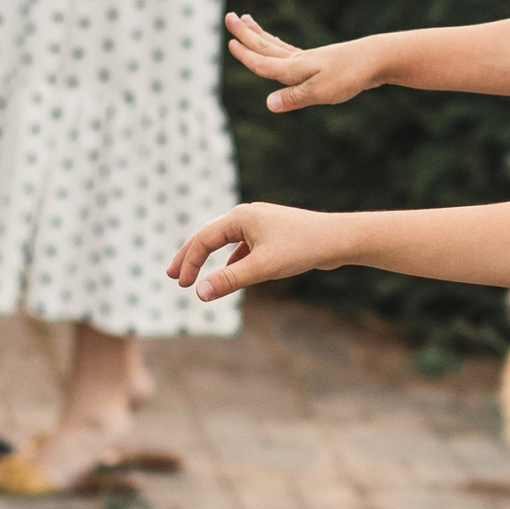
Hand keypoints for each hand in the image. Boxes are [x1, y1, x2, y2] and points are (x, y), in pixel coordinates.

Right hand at [168, 201, 329, 298]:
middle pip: (209, 235)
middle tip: (171, 275)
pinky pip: (243, 246)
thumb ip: (230, 280)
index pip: (203, 239)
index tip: (180, 285)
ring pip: (225, 241)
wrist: (338, 239)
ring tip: (194, 274)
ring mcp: (260, 223)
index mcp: (240, 217)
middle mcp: (247, 215)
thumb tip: (199, 293)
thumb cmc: (302, 248)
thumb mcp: (262, 268)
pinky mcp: (272, 233)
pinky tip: (230, 272)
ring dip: (209, 258)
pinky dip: (232, 260)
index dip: (189, 262)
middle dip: (190, 256)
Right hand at [225, 9, 384, 109]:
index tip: (230, 42)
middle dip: (246, 34)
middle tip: (229, 16)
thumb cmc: (350, 76)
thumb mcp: (322, 91)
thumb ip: (295, 97)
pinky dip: (276, 45)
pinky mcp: (318, 61)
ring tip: (247, 20)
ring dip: (259, 34)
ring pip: (275, 46)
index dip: (246, 56)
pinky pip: (288, 51)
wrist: (376, 60)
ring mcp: (308, 59)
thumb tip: (268, 104)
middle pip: (265, 47)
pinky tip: (274, 44)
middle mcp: (298, 61)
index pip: (263, 63)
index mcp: (295, 68)